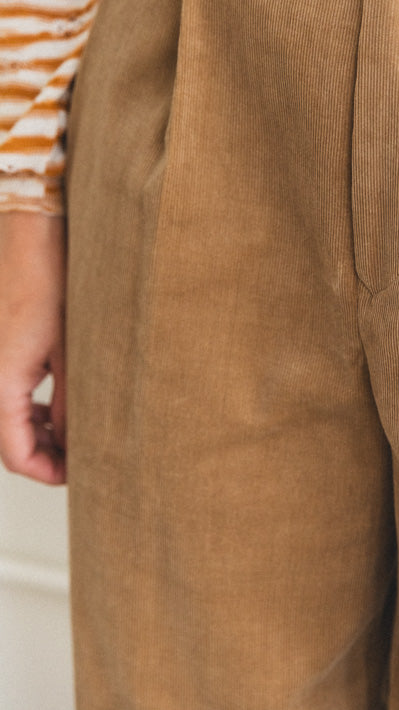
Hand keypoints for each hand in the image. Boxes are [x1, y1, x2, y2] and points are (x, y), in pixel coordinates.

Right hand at [0, 211, 66, 484]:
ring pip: (5, 415)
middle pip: (7, 439)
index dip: (47, 472)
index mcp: (1, 385)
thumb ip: (71, 400)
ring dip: (34, 429)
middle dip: (42, 453)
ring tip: (73, 430)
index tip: (76, 474)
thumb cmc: (49, 280)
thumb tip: (75, 438)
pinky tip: (54, 400)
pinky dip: (26, 404)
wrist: (28, 235)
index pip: (16, 455)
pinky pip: (5, 390)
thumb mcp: (71, 349)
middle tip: (80, 455)